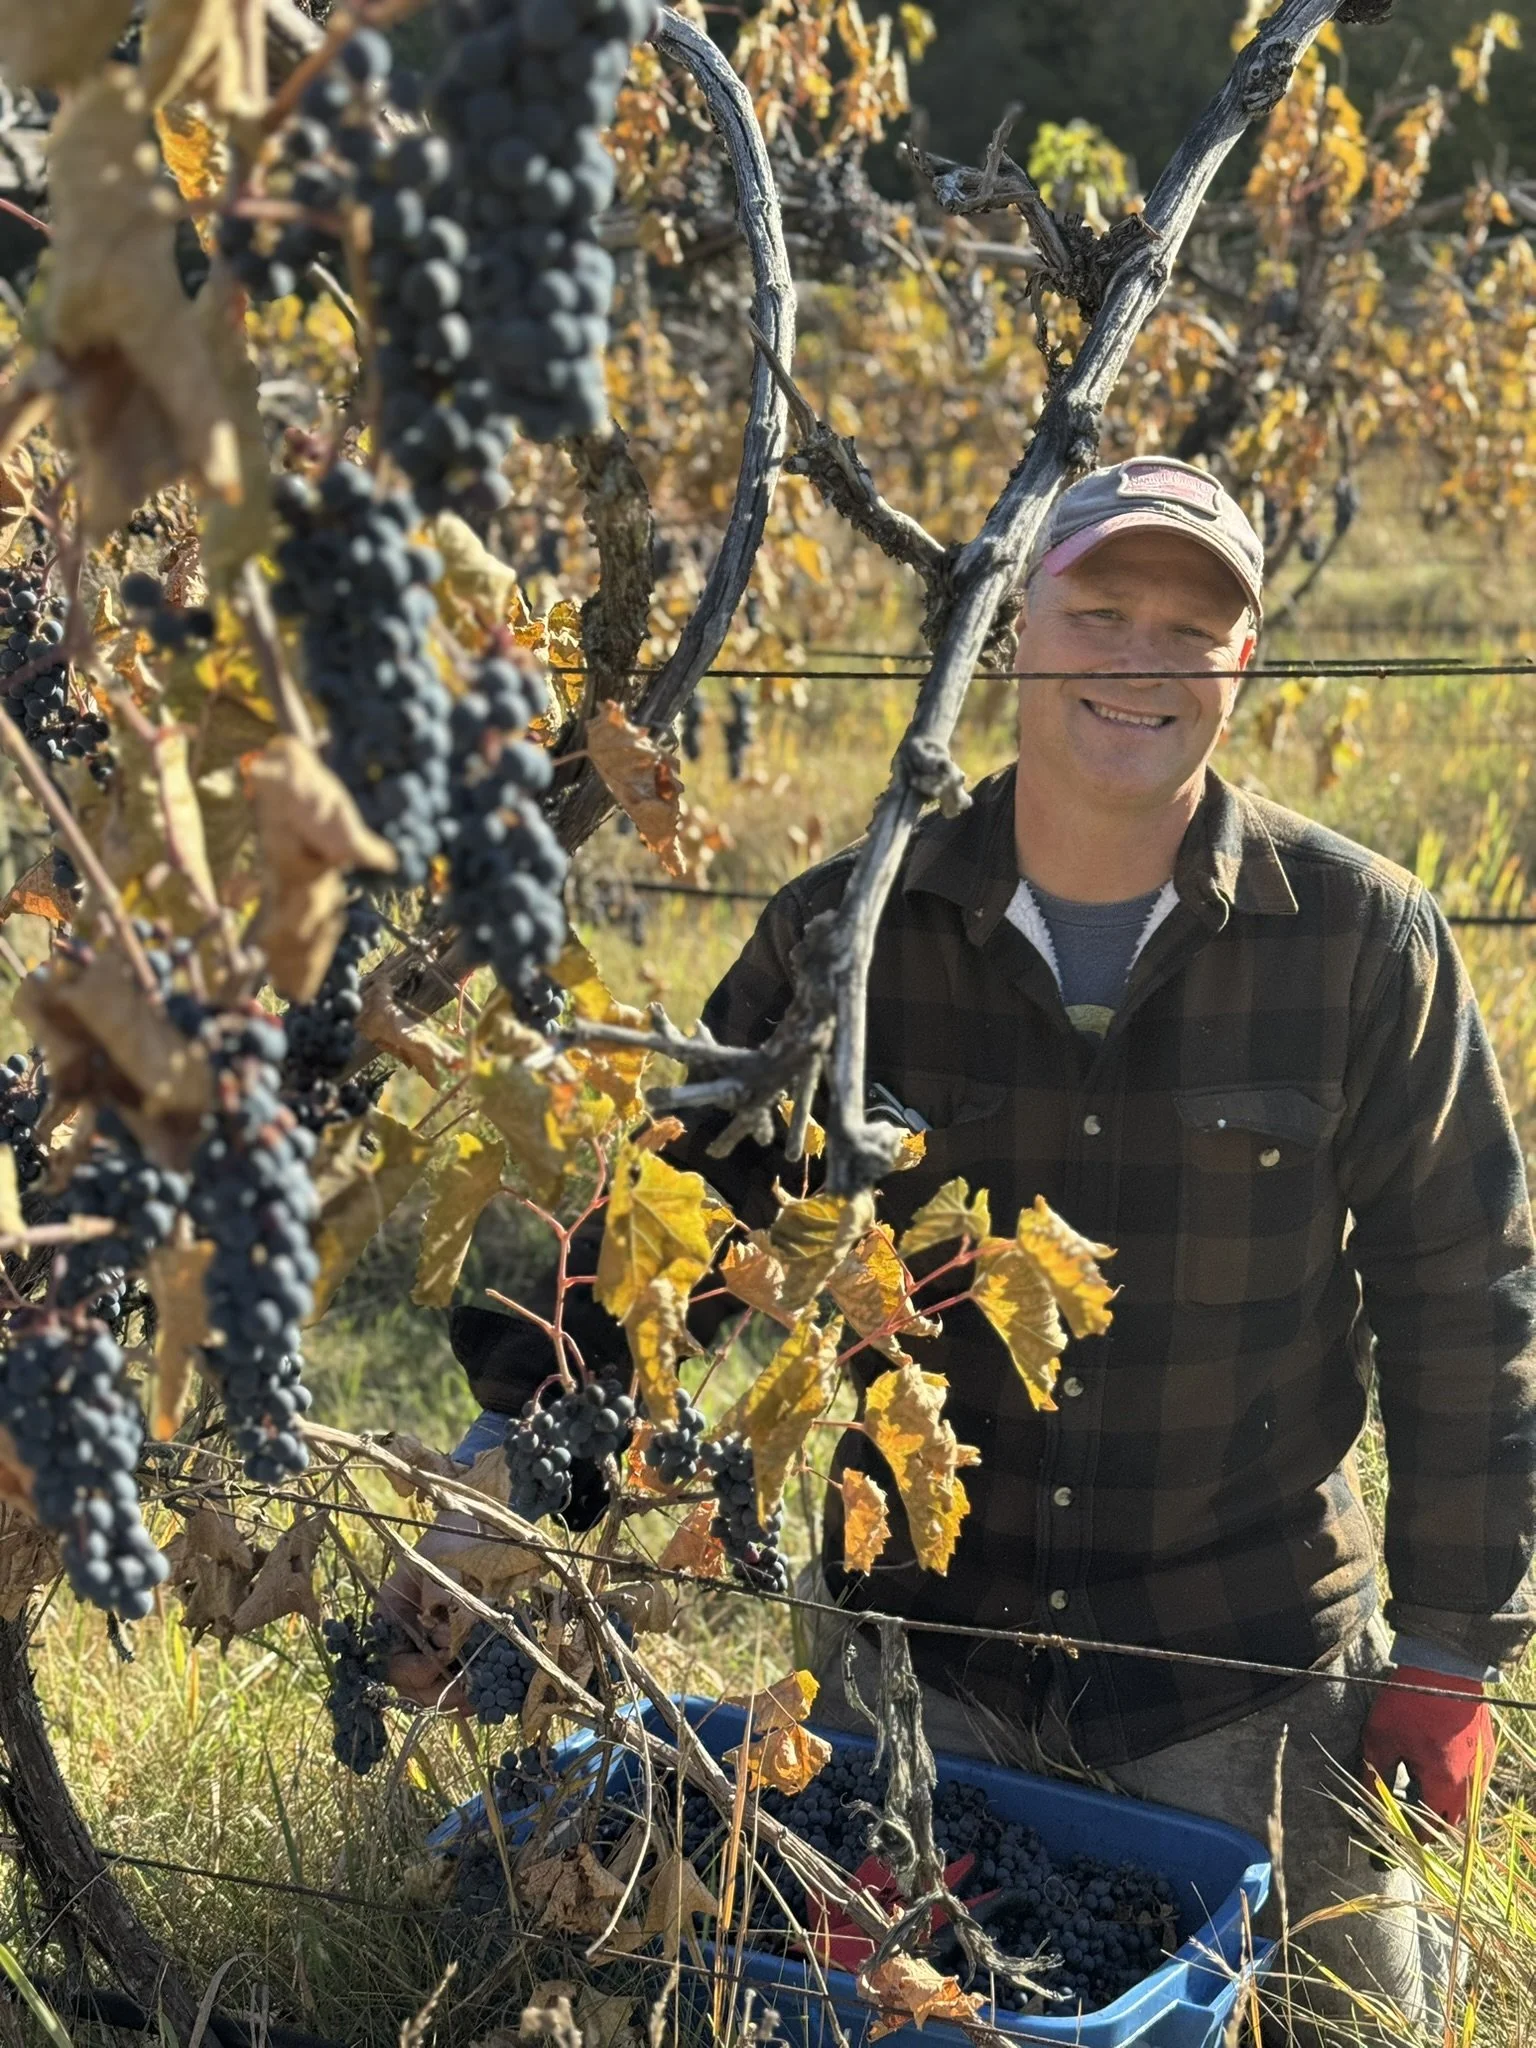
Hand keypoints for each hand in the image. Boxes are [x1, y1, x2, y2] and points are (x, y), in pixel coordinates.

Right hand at [376, 1538, 469, 1712]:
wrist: (473, 1531)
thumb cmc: (450, 1541)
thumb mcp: (442, 1561)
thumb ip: (439, 1590)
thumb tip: (444, 1626)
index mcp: (392, 1618)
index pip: (390, 1660)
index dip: (412, 1671)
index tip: (442, 1663)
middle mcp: (407, 1637)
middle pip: (410, 1683)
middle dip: (436, 1693)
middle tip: (466, 1698)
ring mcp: (431, 1645)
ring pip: (435, 1686)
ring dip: (455, 1697)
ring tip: (482, 1701)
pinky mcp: (458, 1647)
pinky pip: (459, 1676)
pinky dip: (472, 1688)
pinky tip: (491, 1692)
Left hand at [1360, 1665, 1494, 1828]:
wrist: (1445, 1668)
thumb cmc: (1409, 1702)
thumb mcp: (1381, 1737)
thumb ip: (1374, 1774)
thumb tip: (1366, 1800)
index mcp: (1444, 1784)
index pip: (1429, 1830)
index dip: (1409, 1837)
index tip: (1393, 1835)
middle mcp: (1470, 1782)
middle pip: (1451, 1821)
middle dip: (1428, 1824)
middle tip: (1404, 1812)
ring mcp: (1482, 1766)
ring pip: (1465, 1803)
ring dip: (1444, 1804)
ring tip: (1418, 1788)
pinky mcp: (1487, 1750)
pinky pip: (1474, 1781)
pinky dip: (1456, 1784)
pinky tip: (1436, 1768)